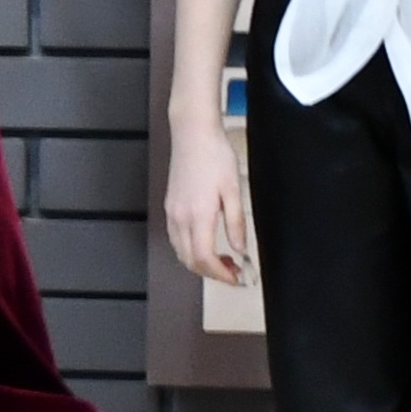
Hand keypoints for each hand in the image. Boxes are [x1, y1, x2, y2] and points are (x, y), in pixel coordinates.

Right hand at [161, 112, 256, 294]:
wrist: (193, 133)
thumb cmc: (214, 155)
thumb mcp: (233, 190)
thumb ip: (235, 224)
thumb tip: (240, 249)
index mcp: (198, 215)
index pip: (204, 259)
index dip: (221, 274)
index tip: (237, 278)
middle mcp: (180, 218)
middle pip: (190, 261)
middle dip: (212, 273)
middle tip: (234, 271)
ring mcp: (172, 212)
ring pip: (181, 252)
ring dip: (200, 263)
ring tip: (223, 259)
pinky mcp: (170, 206)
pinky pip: (176, 239)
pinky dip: (190, 250)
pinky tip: (206, 243)